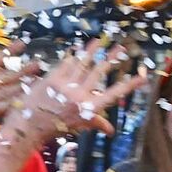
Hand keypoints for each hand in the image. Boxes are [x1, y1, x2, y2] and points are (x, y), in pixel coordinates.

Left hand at [1, 41, 145, 147]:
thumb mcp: (79, 126)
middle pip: (99, 72)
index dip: (130, 85)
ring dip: (93, 51)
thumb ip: (96, 124)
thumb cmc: (56, 127)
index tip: (142, 77)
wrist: (29, 126)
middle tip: (122, 47)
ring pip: (83, 63)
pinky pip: (65, 63)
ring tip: (101, 40)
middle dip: (112, 58)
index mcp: (89, 108)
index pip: (114, 94)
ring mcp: (66, 85)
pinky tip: (76, 48)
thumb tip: (112, 131)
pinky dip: (72, 56)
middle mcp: (80, 95)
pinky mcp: (52, 78)